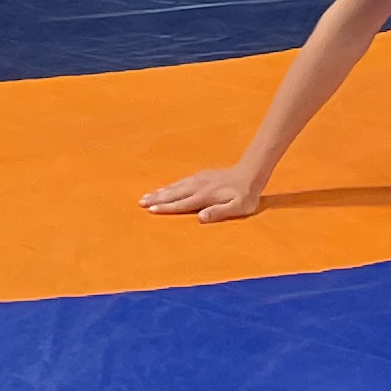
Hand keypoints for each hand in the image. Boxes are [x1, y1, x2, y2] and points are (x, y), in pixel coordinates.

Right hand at [140, 167, 262, 221]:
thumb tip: (200, 217)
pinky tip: (166, 187)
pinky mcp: (202, 176)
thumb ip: (219, 212)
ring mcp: (199, 179)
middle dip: (157, 198)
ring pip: (175, 186)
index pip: (181, 204)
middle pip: (173, 193)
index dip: (166, 208)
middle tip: (140, 202)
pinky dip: (170, 185)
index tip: (151, 211)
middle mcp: (198, 187)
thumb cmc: (245, 195)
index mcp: (204, 197)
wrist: (251, 173)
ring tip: (147, 195)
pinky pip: (181, 181)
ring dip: (161, 191)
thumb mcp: (237, 208)